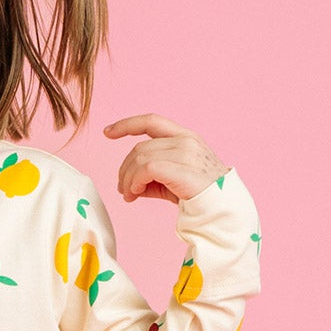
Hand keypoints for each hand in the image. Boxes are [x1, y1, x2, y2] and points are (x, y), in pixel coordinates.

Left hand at [102, 113, 229, 202]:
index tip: (107, 132)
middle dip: (124, 169)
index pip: (151, 121)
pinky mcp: (181, 167)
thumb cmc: (201, 196)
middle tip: (122, 190)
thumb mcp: (174, 181)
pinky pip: (146, 168)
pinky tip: (135, 194)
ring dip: (128, 179)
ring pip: (140, 158)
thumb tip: (130, 185)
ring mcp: (185, 151)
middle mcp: (185, 140)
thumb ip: (153, 177)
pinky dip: (135, 181)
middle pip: (139, 147)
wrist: (223, 208)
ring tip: (129, 195)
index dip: (127, 124)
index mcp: (185, 137)